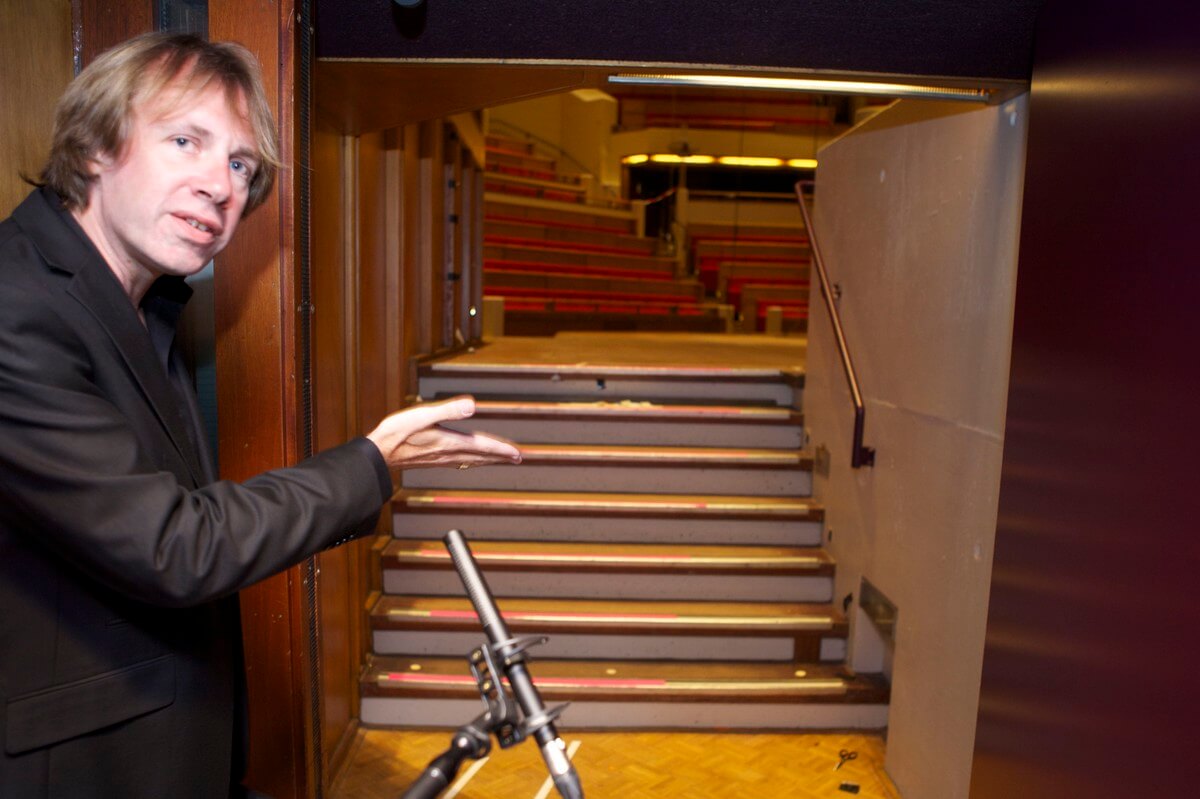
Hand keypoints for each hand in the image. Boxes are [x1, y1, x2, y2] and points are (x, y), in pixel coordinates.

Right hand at [365, 395, 521, 473]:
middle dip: (500, 457)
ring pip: (471, 461)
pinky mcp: (432, 460)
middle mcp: (448, 453)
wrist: (378, 454)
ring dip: (488, 460)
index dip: (501, 449)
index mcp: (449, 442)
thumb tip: (472, 405)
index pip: (482, 446)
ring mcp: (440, 458)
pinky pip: (459, 462)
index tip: (517, 453)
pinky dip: (472, 461)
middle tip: (517, 459)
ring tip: (500, 460)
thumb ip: (448, 410)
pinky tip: (470, 461)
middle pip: (481, 457)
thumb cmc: (396, 433)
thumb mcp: (422, 415)